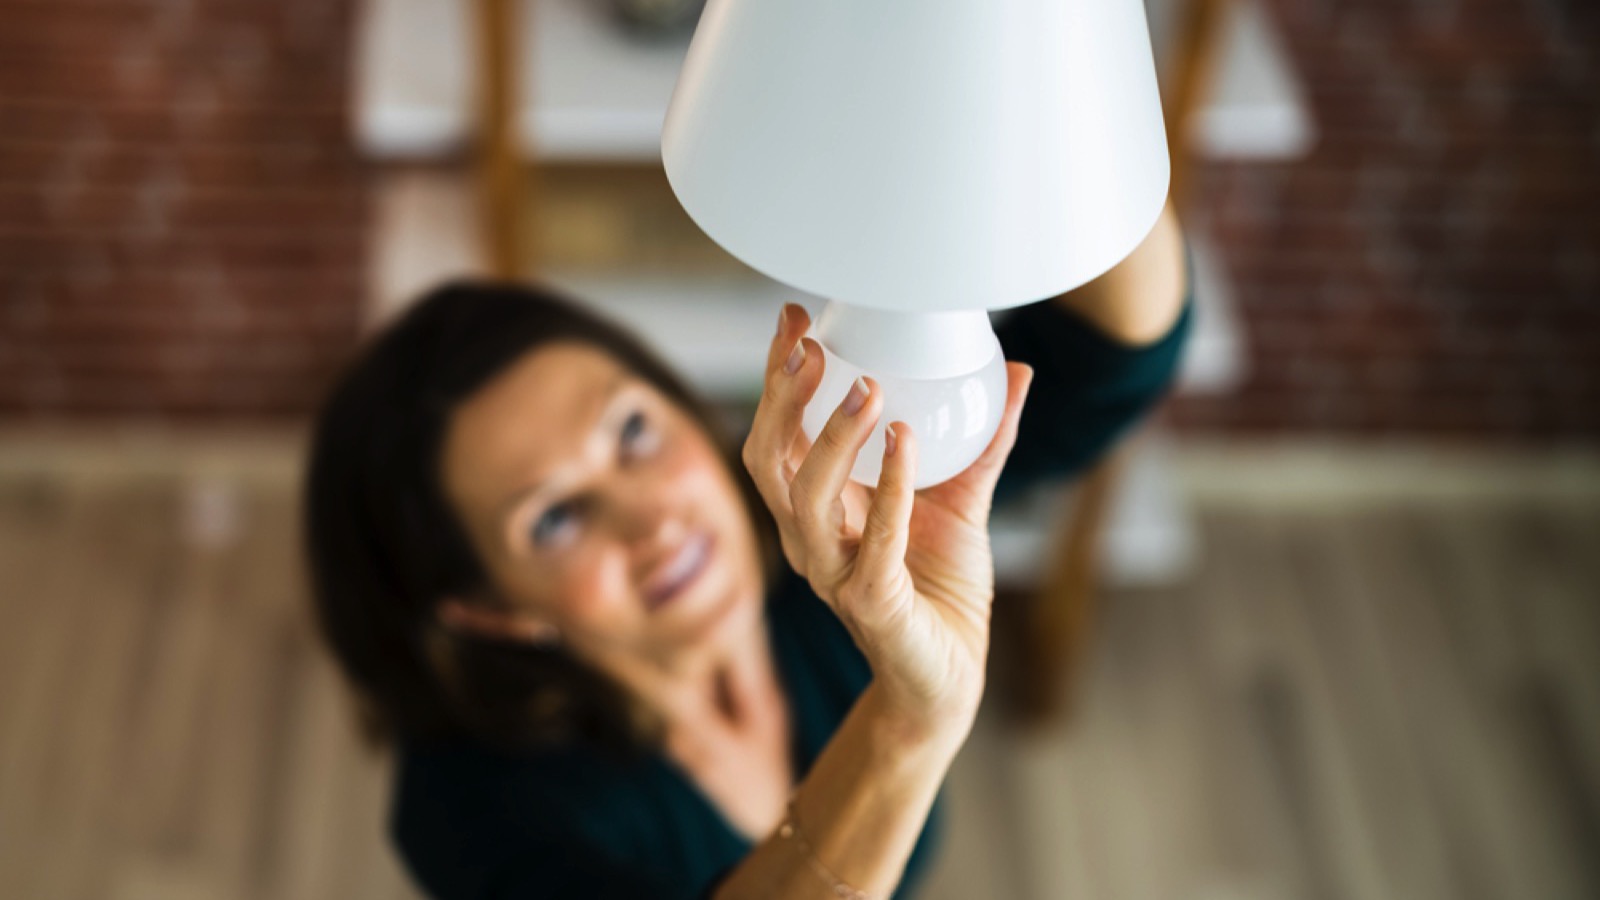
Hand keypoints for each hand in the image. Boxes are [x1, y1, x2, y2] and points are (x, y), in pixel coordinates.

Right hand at [744, 305, 1032, 733]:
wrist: (949, 677)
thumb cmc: (941, 589)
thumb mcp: (964, 499)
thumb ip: (986, 438)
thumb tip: (1017, 368)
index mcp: (816, 507)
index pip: (777, 432)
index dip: (777, 376)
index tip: (796, 318)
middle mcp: (808, 538)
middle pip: (768, 459)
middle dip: (782, 398)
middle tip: (813, 347)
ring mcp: (832, 574)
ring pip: (806, 499)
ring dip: (832, 439)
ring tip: (868, 389)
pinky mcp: (869, 605)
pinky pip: (873, 544)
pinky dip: (890, 491)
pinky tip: (907, 442)